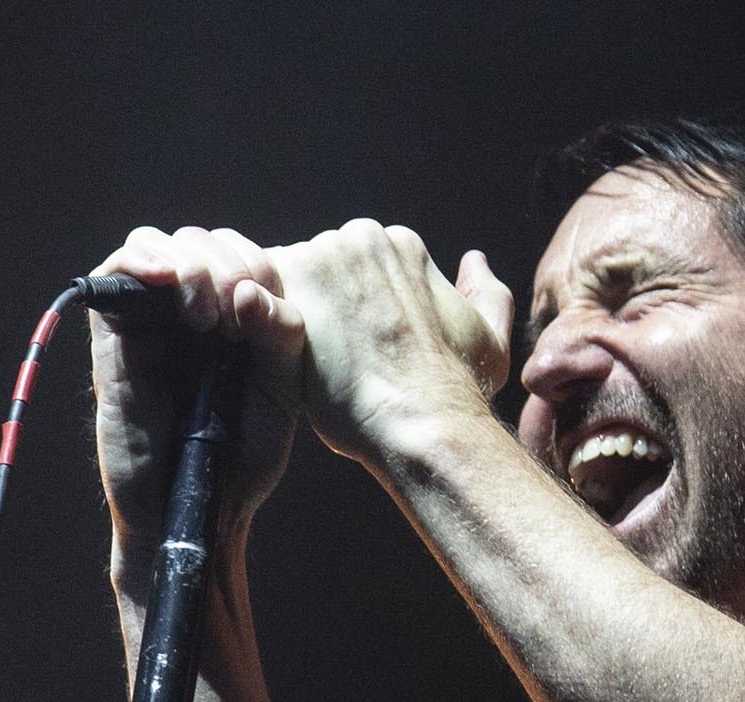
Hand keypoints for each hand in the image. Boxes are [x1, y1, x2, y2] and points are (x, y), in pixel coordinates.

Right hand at [90, 226, 305, 571]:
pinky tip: (165, 280)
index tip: (262, 312)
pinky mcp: (113, 334)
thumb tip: (247, 287)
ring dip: (187, 264)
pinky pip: (115, 272)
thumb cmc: (243, 458)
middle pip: (200, 241)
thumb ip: (279, 336)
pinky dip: (140, 261)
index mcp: (237, 318)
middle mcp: (192, 310)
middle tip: (234, 315)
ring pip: (157, 245)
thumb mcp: (280, 393)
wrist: (198, 505)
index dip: (256, 265)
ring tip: (204, 316)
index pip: (243, 253)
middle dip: (224, 265)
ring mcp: (150, 319)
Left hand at [245, 220, 511, 467]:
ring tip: (308, 370)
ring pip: (285, 283)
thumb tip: (475, 260)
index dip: (349, 314)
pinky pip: (254, 297)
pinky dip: (259, 325)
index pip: (354, 270)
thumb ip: (486, 294)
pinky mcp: (285, 284)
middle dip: (318, 311)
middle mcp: (362, 237)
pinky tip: (281, 362)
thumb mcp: (490, 339)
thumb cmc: (458, 391)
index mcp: (403, 245)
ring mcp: (321, 254)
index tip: (357, 352)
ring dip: (288, 319)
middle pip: (318, 270)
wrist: (423, 422)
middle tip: (331, 365)